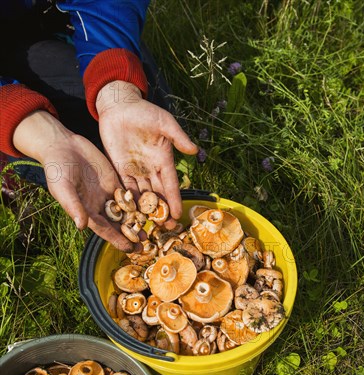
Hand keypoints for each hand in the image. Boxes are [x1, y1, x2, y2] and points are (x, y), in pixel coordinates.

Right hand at [13, 111, 136, 250]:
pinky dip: (139, 201)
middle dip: (131, 235)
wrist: (62, 146)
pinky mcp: (114, 181)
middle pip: (118, 224)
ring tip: (150, 230)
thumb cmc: (57, 169)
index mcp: (87, 211)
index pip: (104, 230)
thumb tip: (81, 226)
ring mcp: (108, 193)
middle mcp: (99, 205)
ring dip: (137, 221)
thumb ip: (73, 206)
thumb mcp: (63, 188)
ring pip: (126, 211)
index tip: (130, 249)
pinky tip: (151, 207)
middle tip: (145, 245)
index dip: (117, 240)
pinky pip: (129, 194)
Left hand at [96, 80, 197, 225]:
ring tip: (149, 227)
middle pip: (158, 195)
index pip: (170, 184)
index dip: (174, 200)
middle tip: (166, 229)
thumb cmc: (144, 112)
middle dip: (162, 212)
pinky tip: (129, 214)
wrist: (119, 106)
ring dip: (145, 211)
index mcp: (163, 160)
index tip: (178, 215)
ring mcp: (135, 170)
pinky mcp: (120, 169)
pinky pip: (125, 188)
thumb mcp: (164, 122)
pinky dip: (128, 201)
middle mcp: (150, 169)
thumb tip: (194, 151)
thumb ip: (178, 137)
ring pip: (142, 195)